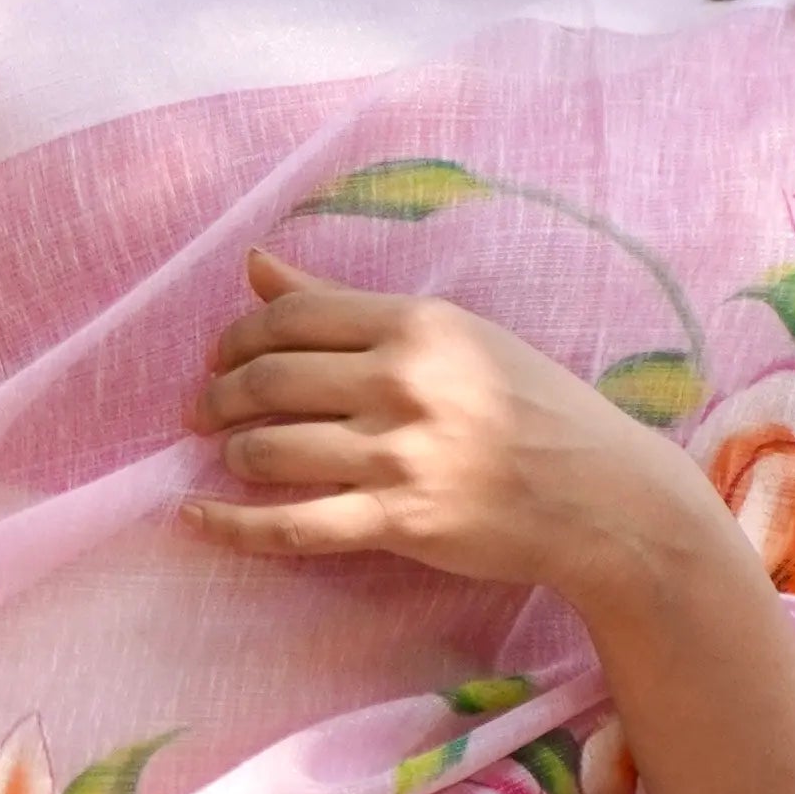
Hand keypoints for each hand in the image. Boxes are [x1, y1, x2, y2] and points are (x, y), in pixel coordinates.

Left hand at [188, 244, 688, 616]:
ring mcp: (398, 454)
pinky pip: (290, 526)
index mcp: (418, 324)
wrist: (598, 494)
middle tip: (203, 411)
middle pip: (268, 380)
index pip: (292, 317)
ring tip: (229, 456)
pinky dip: (231, 525)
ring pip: (270, 450)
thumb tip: (256, 267)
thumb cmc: (532, 408)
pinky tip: (196, 517)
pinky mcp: (398, 520)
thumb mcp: (454, 335)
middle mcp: (402, 382)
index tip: (220, 358)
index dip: (236, 337)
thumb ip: (348, 305)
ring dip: (232, 454)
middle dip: (218, 396)